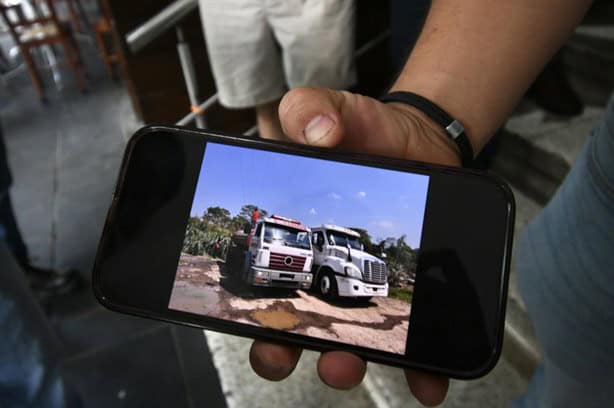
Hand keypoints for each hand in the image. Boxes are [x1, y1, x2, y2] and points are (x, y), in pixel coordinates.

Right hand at [251, 87, 453, 406]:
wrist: (420, 144)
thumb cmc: (367, 134)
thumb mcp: (335, 113)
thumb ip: (311, 110)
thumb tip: (315, 133)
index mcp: (296, 245)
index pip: (264, 293)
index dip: (255, 321)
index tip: (257, 333)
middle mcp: (326, 277)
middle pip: (301, 333)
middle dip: (294, 354)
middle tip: (298, 353)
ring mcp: (368, 292)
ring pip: (353, 345)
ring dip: (348, 365)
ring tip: (351, 363)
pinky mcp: (411, 297)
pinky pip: (415, 345)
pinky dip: (421, 371)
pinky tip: (428, 384)